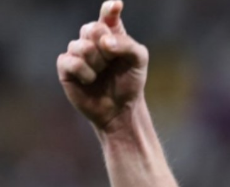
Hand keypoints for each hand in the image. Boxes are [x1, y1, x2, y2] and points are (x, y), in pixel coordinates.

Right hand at [57, 1, 147, 130]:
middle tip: (112, 61)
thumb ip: (127, 44)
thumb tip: (104, 41)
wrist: (121, 108)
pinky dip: (85, 72)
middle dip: (105, 47)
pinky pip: (71, 61)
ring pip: (82, 46)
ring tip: (102, 74)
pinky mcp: (66, 67)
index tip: (115, 6)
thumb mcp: (138, 61)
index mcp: (111, 33)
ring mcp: (77, 52)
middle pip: (92, 28)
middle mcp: (92, 40)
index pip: (107, 16)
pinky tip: (90, 80)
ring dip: (97, 63)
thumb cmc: (130, 82)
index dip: (109, 10)